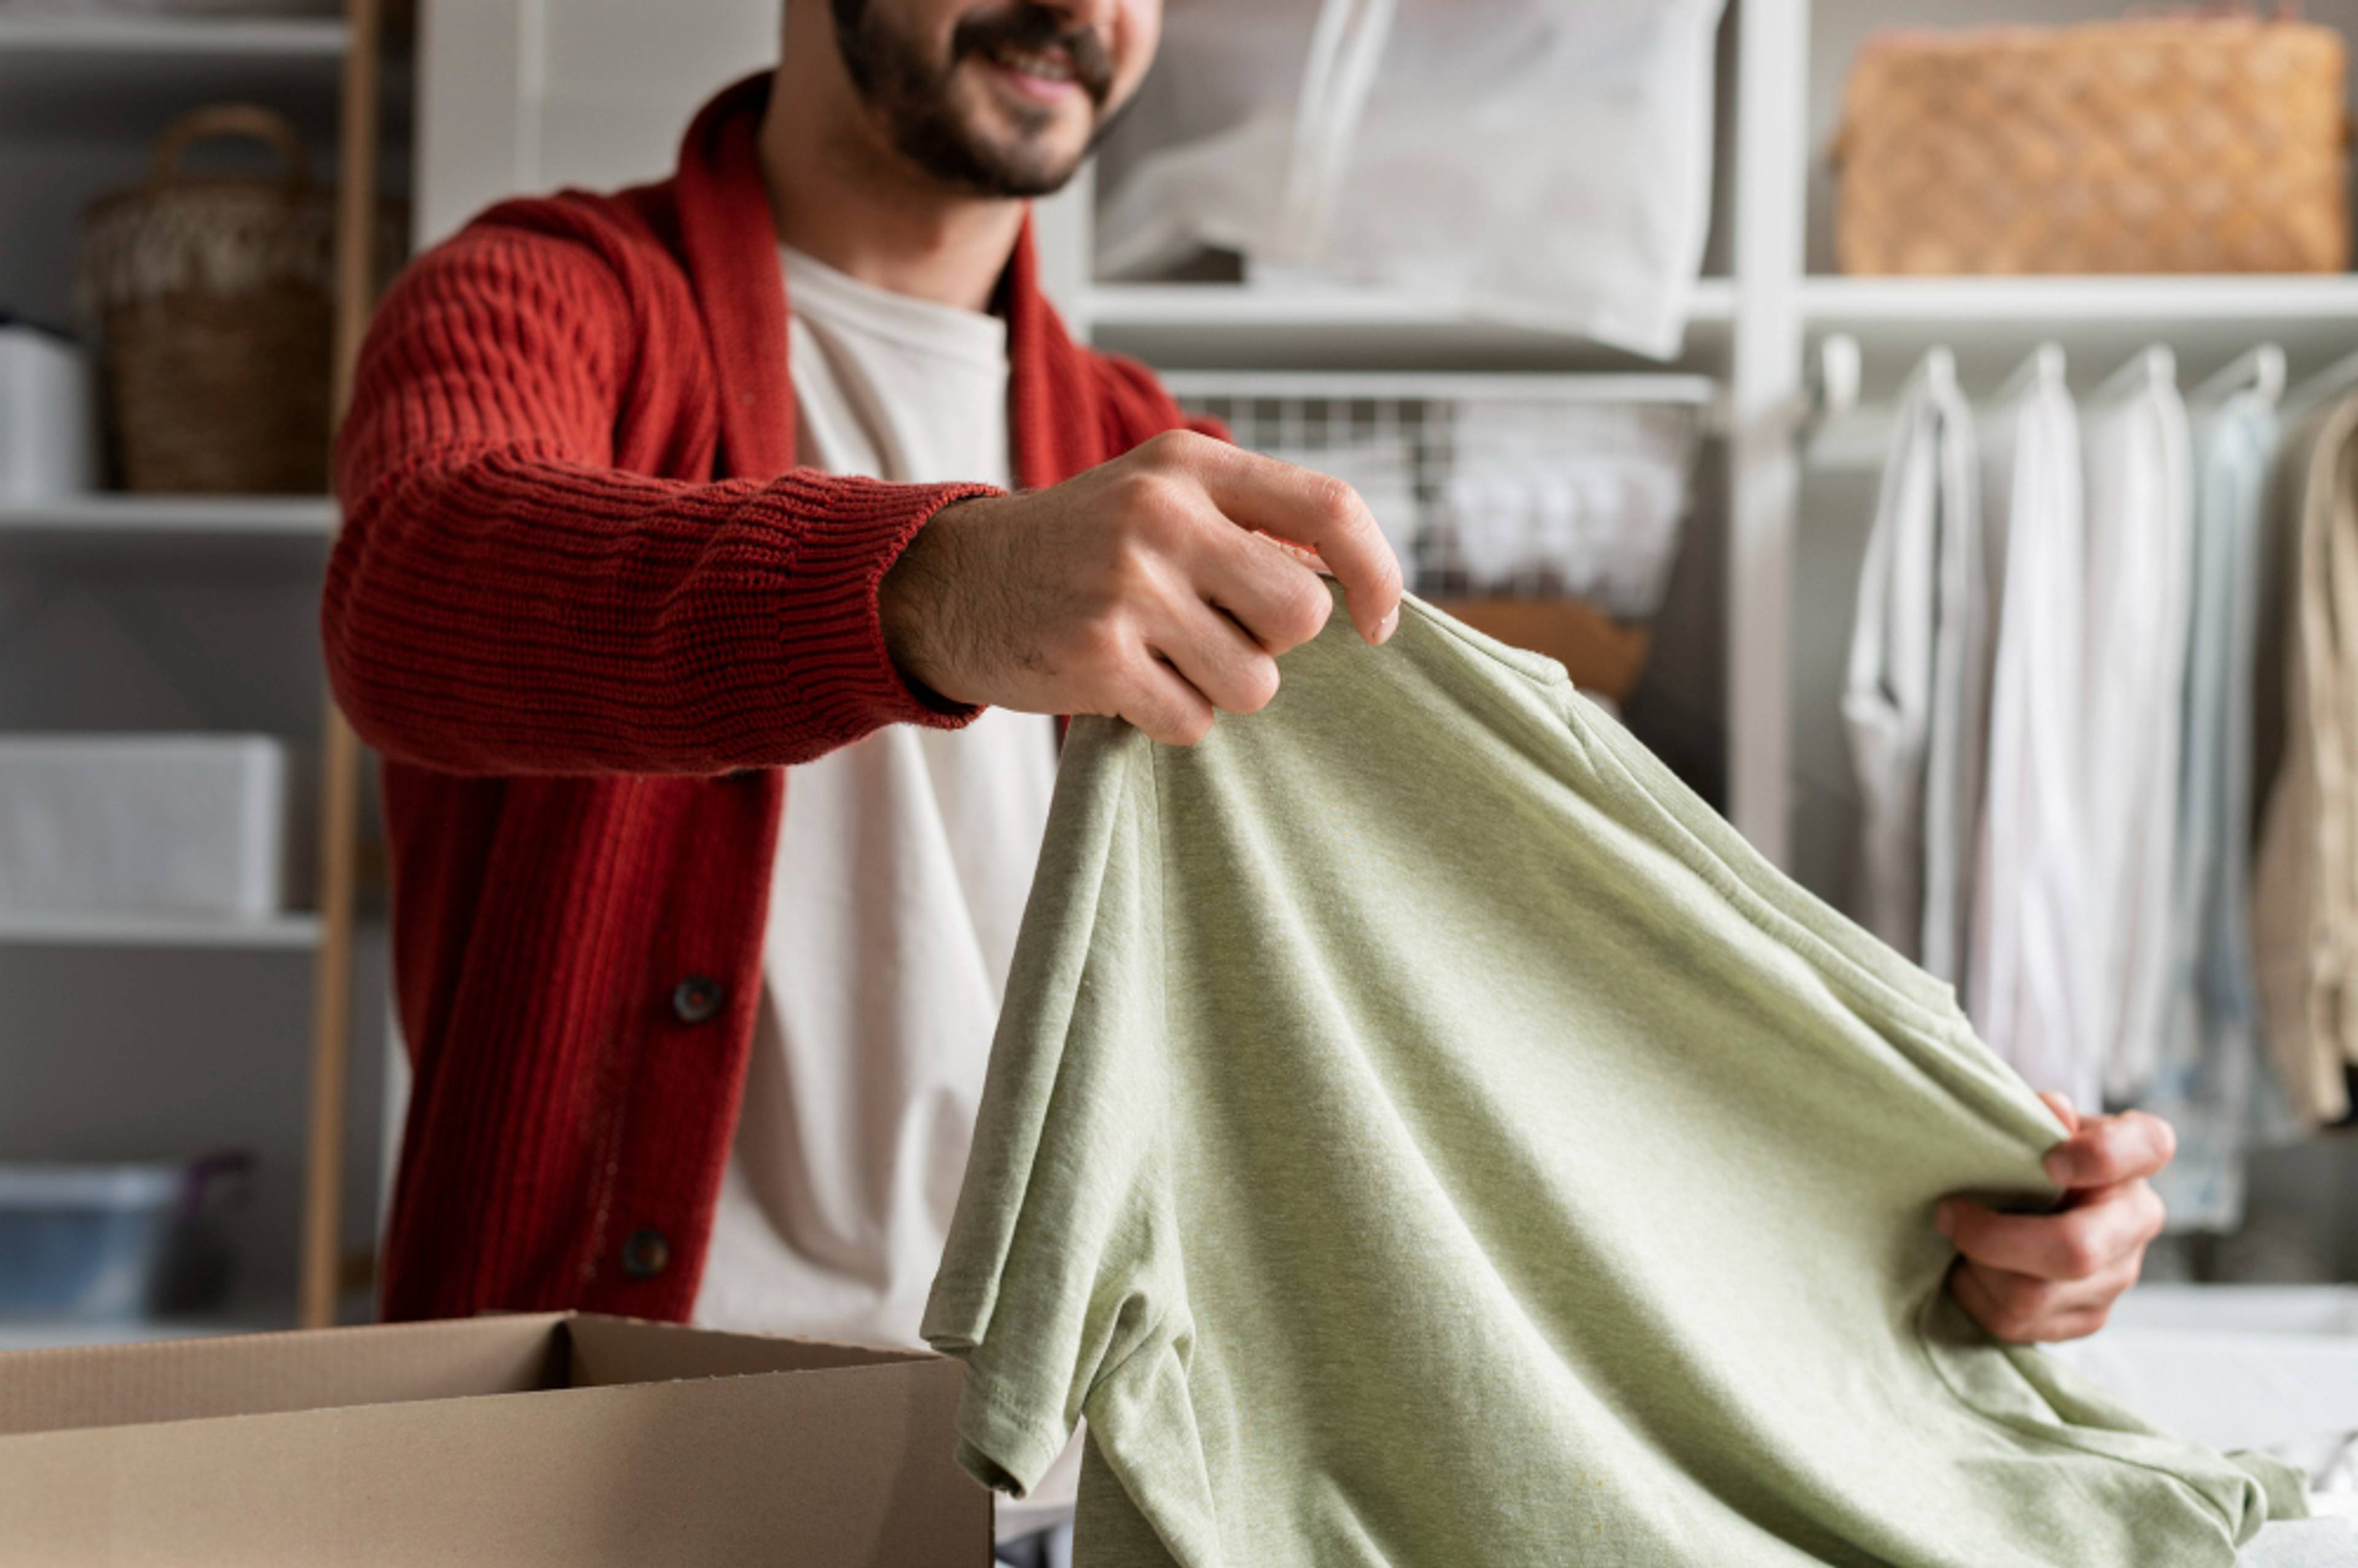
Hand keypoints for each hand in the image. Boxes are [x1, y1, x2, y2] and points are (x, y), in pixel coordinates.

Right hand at [878, 430, 1403, 744]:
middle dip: (1272, 645)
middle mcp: (1162, 513)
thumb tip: (1354, 590)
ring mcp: (1128, 585)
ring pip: (1254, 683)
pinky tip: (1124, 683)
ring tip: (1160, 657)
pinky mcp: (1098, 657)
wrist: (950, 581)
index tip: (1377, 625)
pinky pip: (1193, 722)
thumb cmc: (1080, 548)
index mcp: (1191, 463)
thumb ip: (1250, 523)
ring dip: (1218, 689)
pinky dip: (1170, 718)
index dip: (1375, 575)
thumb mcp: (1159, 496)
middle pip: (1300, 614)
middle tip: (1213, 634)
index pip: (1331, 509)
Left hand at [1940, 1093, 2173, 1342]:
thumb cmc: (2022, 1151)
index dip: (2101, 1157)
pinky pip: (2017, 1323)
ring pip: (2033, 1295)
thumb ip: (2036, 1117)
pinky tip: (1969, 1270)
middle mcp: (2138, 1219)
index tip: (2049, 1160)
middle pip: (2075, 1250)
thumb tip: (2053, 1109)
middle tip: (1948, 1213)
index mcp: (2136, 1155)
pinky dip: (1976, 1296)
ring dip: (1976, 1268)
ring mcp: (2117, 1275)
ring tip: (1956, 1241)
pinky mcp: (2088, 1317)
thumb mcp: (2029, 1123)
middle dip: (1995, 1239)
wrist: (2021, 1204)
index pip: (2148, 1147)